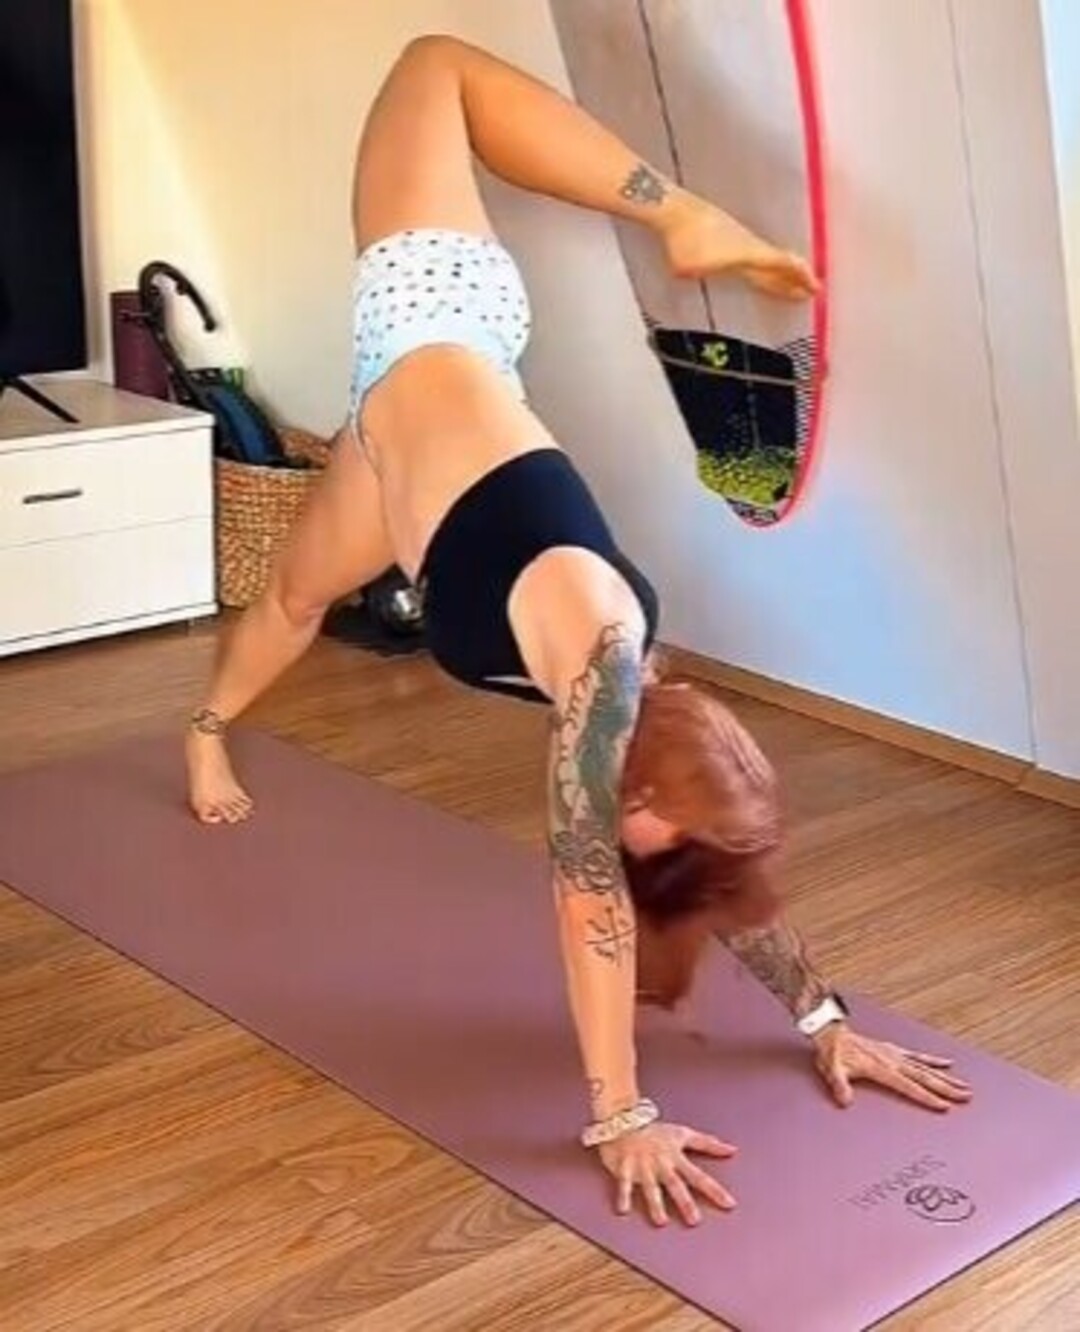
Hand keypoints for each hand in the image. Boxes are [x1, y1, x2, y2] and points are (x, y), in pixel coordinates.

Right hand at [597, 1120, 736, 1226]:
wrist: (625, 1119)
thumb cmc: (655, 1130)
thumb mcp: (683, 1134)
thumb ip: (707, 1144)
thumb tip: (732, 1150)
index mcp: (675, 1157)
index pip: (699, 1177)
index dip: (714, 1190)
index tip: (729, 1204)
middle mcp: (661, 1163)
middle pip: (675, 1185)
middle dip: (684, 1202)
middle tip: (694, 1220)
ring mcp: (642, 1165)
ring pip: (650, 1187)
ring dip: (655, 1203)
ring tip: (661, 1222)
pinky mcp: (623, 1166)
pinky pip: (623, 1182)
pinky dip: (623, 1195)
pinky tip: (623, 1210)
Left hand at [813, 1024, 972, 1111]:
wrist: (829, 1031)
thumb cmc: (831, 1052)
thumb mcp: (831, 1069)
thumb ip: (839, 1085)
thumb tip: (845, 1100)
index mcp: (881, 1068)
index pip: (909, 1086)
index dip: (927, 1098)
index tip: (944, 1107)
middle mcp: (892, 1060)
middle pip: (925, 1077)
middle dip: (946, 1088)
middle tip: (966, 1097)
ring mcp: (894, 1054)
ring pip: (926, 1067)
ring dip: (946, 1077)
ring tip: (964, 1086)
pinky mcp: (893, 1049)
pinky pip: (918, 1056)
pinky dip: (933, 1059)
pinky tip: (946, 1063)